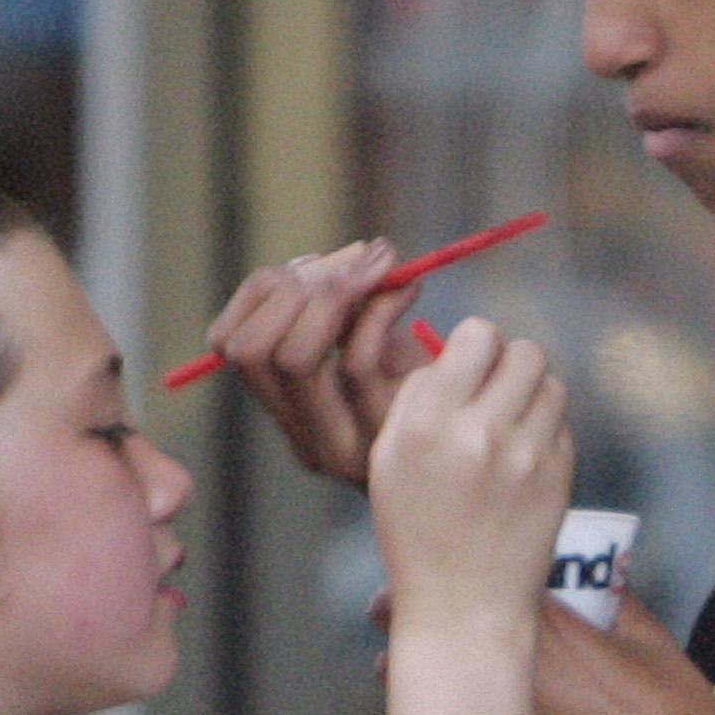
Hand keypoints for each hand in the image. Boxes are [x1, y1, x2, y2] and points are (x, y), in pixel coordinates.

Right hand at [207, 241, 428, 485]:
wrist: (486, 453)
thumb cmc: (434, 392)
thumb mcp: (381, 350)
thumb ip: (346, 313)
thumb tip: (325, 262)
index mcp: (287, 408)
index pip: (229, 343)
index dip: (260, 292)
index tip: (312, 264)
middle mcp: (303, 432)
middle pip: (253, 349)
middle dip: (296, 290)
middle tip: (353, 261)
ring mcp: (341, 441)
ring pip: (297, 356)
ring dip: (335, 292)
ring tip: (380, 266)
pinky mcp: (384, 436)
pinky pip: (358, 359)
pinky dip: (379, 308)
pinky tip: (410, 290)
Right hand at [364, 318, 569, 632]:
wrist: (465, 602)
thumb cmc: (418, 530)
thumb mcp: (389, 461)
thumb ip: (420, 397)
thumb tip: (455, 350)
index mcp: (427, 424)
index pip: (477, 335)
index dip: (476, 346)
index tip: (471, 366)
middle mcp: (479, 432)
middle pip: (525, 351)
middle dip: (510, 365)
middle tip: (495, 393)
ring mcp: (526, 454)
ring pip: (551, 383)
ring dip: (532, 395)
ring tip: (509, 427)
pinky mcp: (560, 473)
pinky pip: (562, 423)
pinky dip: (545, 431)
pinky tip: (522, 462)